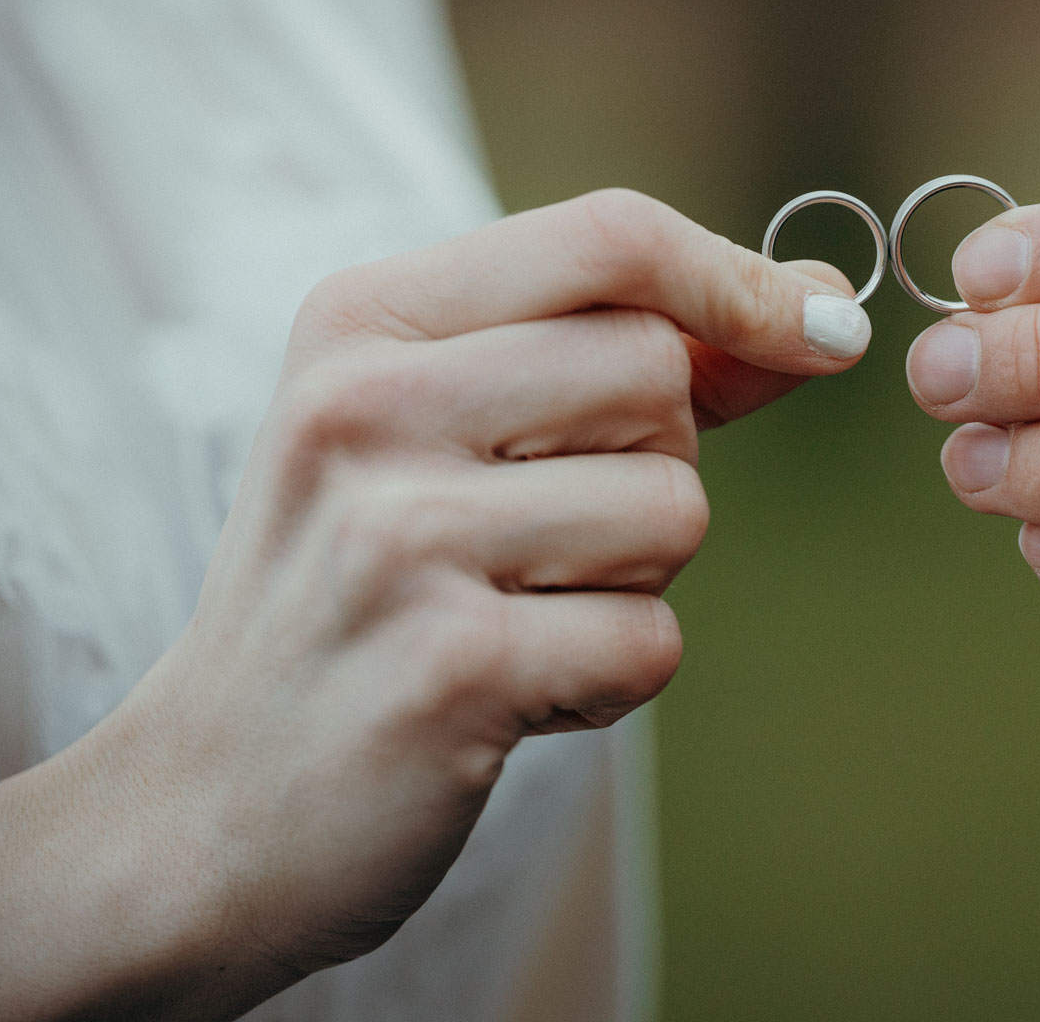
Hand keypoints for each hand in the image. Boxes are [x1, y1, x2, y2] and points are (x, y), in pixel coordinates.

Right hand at [0, 189, 868, 1020]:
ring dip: (635, 580)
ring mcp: (401, 537)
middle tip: (549, 532)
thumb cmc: (367, 590)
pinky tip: (515, 690)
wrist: (213, 803)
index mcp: (363, 320)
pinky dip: (613, 676)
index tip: (821, 327)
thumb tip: (826, 302)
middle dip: (656, 458)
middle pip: (658, 372)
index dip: (740, 279)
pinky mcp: (451, 667)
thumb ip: (634, 355)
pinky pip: (651, 640)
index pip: (611, 237)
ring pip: (674, 509)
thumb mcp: (452, 429)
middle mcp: (366, 407)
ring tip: (516, 610)